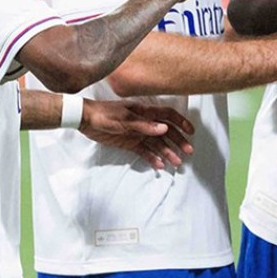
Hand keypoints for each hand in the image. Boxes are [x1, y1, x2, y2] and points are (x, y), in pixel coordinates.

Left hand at [79, 99, 194, 168]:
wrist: (85, 120)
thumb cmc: (104, 114)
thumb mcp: (124, 119)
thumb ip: (144, 125)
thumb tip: (164, 129)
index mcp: (145, 112)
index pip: (168, 115)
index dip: (181, 122)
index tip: (191, 132)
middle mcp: (145, 123)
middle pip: (166, 133)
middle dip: (178, 142)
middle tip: (187, 152)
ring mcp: (138, 134)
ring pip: (157, 144)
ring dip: (167, 152)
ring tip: (176, 162)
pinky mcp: (130, 144)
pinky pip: (145, 152)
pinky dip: (152, 158)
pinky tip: (159, 165)